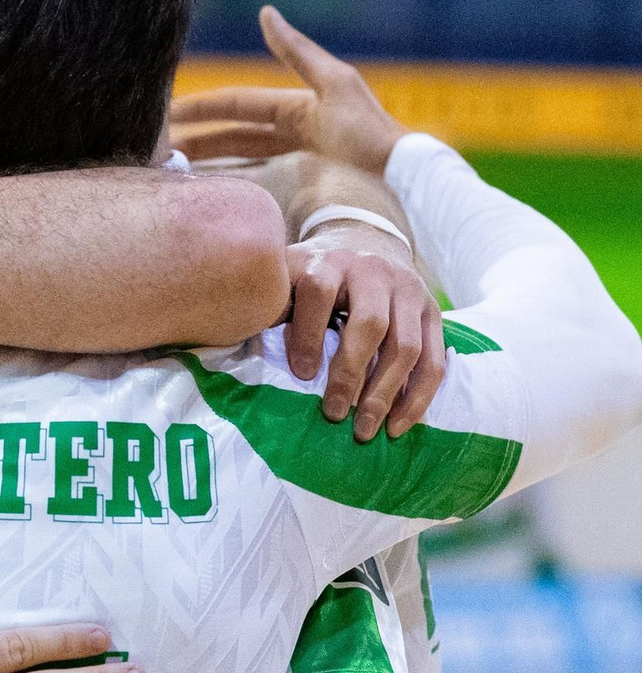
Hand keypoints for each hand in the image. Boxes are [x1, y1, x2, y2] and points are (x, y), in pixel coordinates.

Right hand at [170, 7, 406, 178]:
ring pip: (243, 152)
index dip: (201, 108)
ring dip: (210, 157)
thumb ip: (296, 51)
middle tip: (158, 146)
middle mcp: (292, 124)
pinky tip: (217, 184)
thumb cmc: (370, 129)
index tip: (167, 112)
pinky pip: (261, 171)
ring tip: (176, 167)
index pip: (236, 105)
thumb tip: (265, 13)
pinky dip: (235, 174)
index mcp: (294, 105)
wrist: (402, 172)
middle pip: (233, 131)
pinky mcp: (306, 173)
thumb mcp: (333, 82)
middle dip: (196, 136)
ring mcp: (298, 151)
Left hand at [286, 226, 444, 439]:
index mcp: (328, 260)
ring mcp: (409, 291)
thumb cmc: (313, 273)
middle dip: (352, 374)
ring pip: (406, 346)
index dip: (309, 335)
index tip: (301, 375)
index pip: (319, 292)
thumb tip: (238, 344)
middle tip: (335, 415)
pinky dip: (418, 397)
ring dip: (387, 394)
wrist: (364, 242)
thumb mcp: (287, 275)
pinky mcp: (433, 313)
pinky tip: (399, 425)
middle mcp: (373, 271)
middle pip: (370, 323)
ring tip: (365, 430)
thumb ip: (270, 304)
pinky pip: (434, 361)